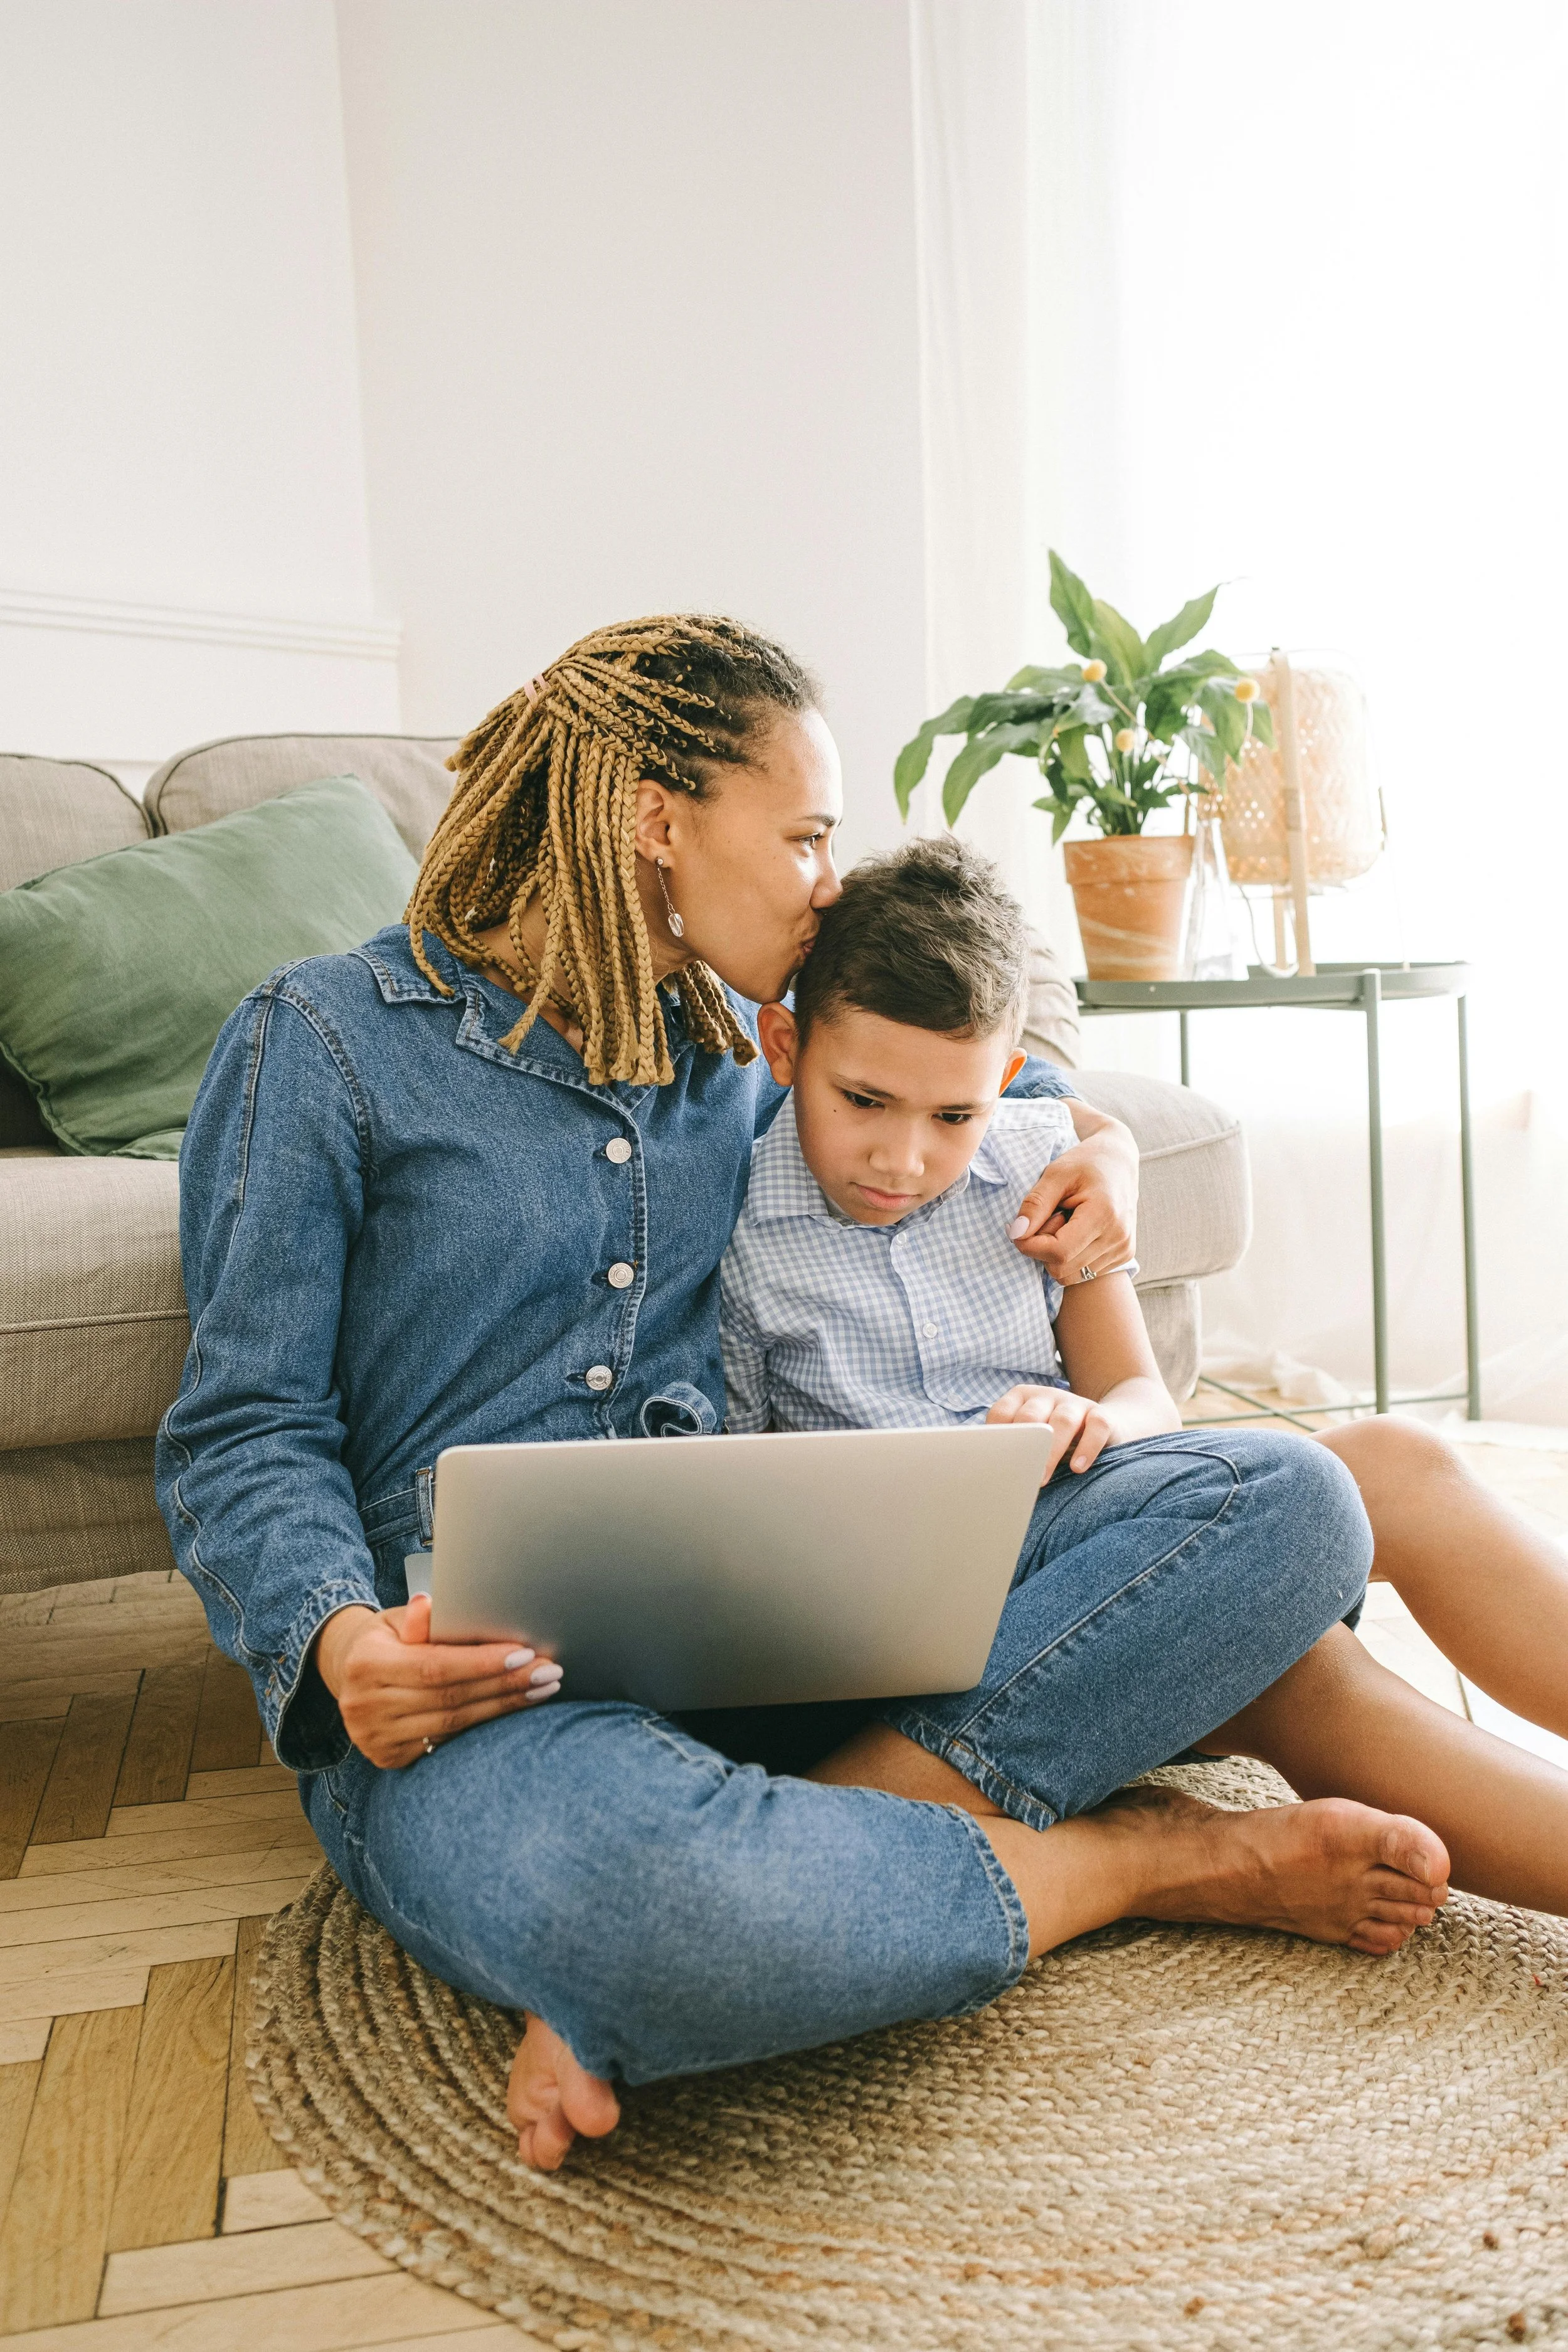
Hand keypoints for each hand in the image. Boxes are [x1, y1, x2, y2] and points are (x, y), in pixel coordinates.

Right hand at [313, 1594, 562, 1769]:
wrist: (349, 1673)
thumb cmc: (386, 1638)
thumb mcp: (394, 1619)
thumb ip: (416, 1619)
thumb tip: (429, 1604)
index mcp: (366, 1664)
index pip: (435, 1666)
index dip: (482, 1663)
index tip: (525, 1653)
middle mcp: (365, 1706)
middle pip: (450, 1698)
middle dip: (505, 1685)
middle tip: (548, 1671)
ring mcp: (375, 1737)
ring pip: (453, 1724)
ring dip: (504, 1707)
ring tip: (542, 1689)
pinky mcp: (389, 1757)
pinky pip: (446, 1742)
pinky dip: (484, 1726)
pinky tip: (514, 1711)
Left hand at [987, 1383, 1122, 1478]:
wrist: (1102, 1425)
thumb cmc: (1054, 1439)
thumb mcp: (1032, 1438)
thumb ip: (1013, 1447)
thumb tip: (988, 1474)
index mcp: (1022, 1398)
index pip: (1002, 1413)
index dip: (996, 1438)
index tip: (992, 1464)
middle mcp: (1047, 1396)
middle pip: (1031, 1416)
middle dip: (1023, 1445)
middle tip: (1017, 1475)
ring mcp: (1075, 1403)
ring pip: (1063, 1421)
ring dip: (1051, 1451)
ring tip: (1042, 1479)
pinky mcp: (1101, 1414)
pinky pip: (1097, 1426)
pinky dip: (1087, 1448)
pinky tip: (1077, 1468)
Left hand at [1008, 1115, 1136, 1281]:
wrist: (1119, 1162)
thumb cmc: (1085, 1163)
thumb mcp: (1055, 1174)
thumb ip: (1035, 1204)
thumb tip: (1016, 1233)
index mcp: (1104, 1214)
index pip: (1058, 1252)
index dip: (1030, 1245)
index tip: (1018, 1228)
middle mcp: (1119, 1238)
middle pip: (1061, 1268)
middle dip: (1043, 1248)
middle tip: (1049, 1218)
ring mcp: (1123, 1249)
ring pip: (1070, 1275)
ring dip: (1056, 1254)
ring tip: (1065, 1223)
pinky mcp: (1124, 1256)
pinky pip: (1082, 1273)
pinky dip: (1071, 1257)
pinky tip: (1077, 1231)